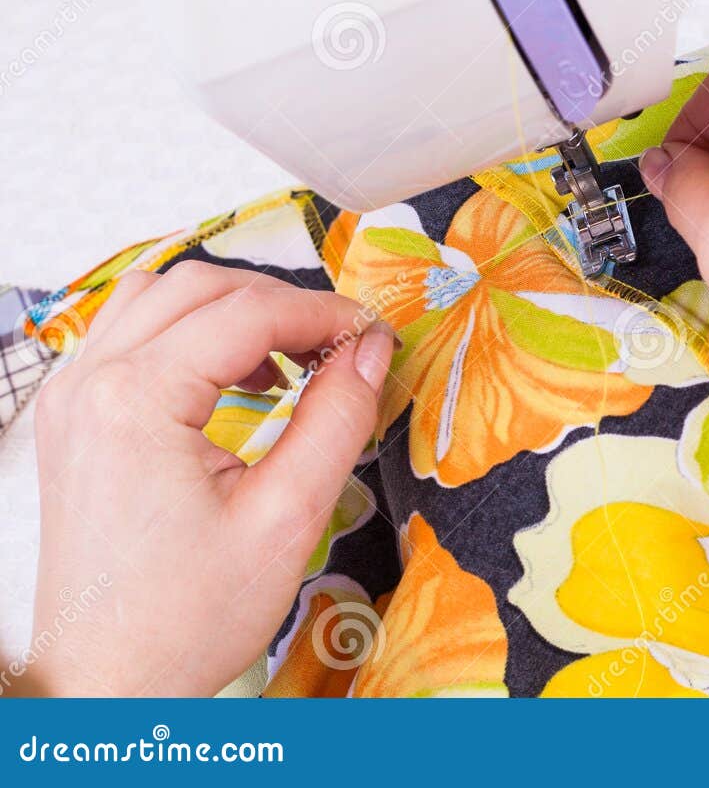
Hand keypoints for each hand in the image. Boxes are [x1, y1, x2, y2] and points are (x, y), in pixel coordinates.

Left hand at [21, 263, 394, 696]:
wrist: (107, 683)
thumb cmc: (187, 618)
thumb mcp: (288, 518)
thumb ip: (337, 419)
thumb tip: (372, 350)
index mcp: (134, 402)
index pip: (248, 312)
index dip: (325, 313)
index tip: (377, 336)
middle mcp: (89, 385)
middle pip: (199, 286)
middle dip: (281, 302)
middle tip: (343, 345)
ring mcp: (70, 399)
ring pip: (157, 296)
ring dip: (231, 308)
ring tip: (291, 356)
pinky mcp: (72, 419)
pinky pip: (129, 334)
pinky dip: (190, 332)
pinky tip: (237, 376)